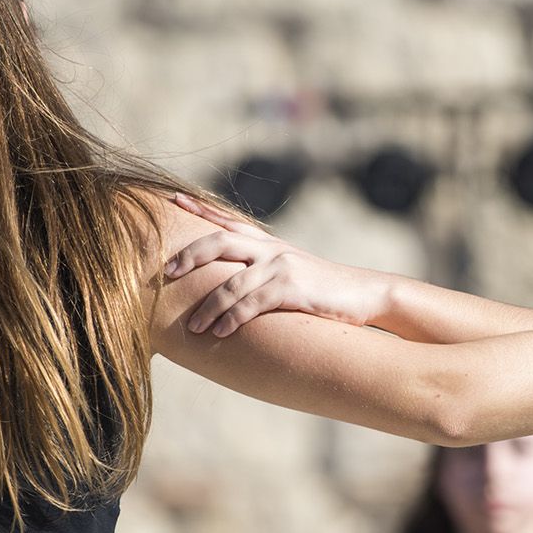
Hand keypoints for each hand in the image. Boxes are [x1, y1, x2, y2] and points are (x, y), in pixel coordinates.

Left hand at [164, 194, 392, 335]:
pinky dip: (232, 319)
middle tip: (167, 274)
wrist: (365, 293)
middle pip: (219, 241)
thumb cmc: (325, 289)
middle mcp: (271, 249)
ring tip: (192, 327)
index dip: (199, 209)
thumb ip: (264, 271)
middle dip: (190, 255)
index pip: (227, 220)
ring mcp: (282, 267)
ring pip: (231, 283)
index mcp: (269, 243)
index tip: (171, 200)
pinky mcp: (292, 288)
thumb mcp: (293, 271)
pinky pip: (251, 304)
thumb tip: (235, 285)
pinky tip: (220, 333)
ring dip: (207, 307)